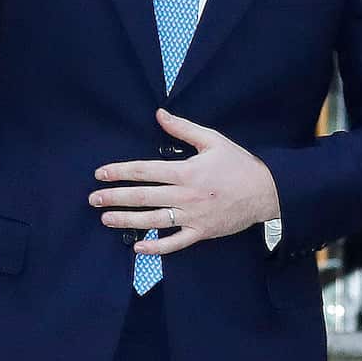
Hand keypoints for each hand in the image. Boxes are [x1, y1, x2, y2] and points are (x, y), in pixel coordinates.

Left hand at [91, 109, 279, 255]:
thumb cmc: (238, 164)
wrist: (268, 192)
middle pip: (143, 197)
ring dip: (128, 221)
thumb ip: (183, 128)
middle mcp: (186, 195)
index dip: (120, 172)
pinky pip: (176, 243)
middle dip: (115, 198)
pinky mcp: (202, 232)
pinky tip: (138, 247)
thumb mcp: (212, 140)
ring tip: (106, 219)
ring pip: (154, 221)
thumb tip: (159, 113)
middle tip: (93, 199)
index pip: (145, 171)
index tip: (100, 174)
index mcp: (186, 171)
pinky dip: (157, 247)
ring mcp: (193, 216)